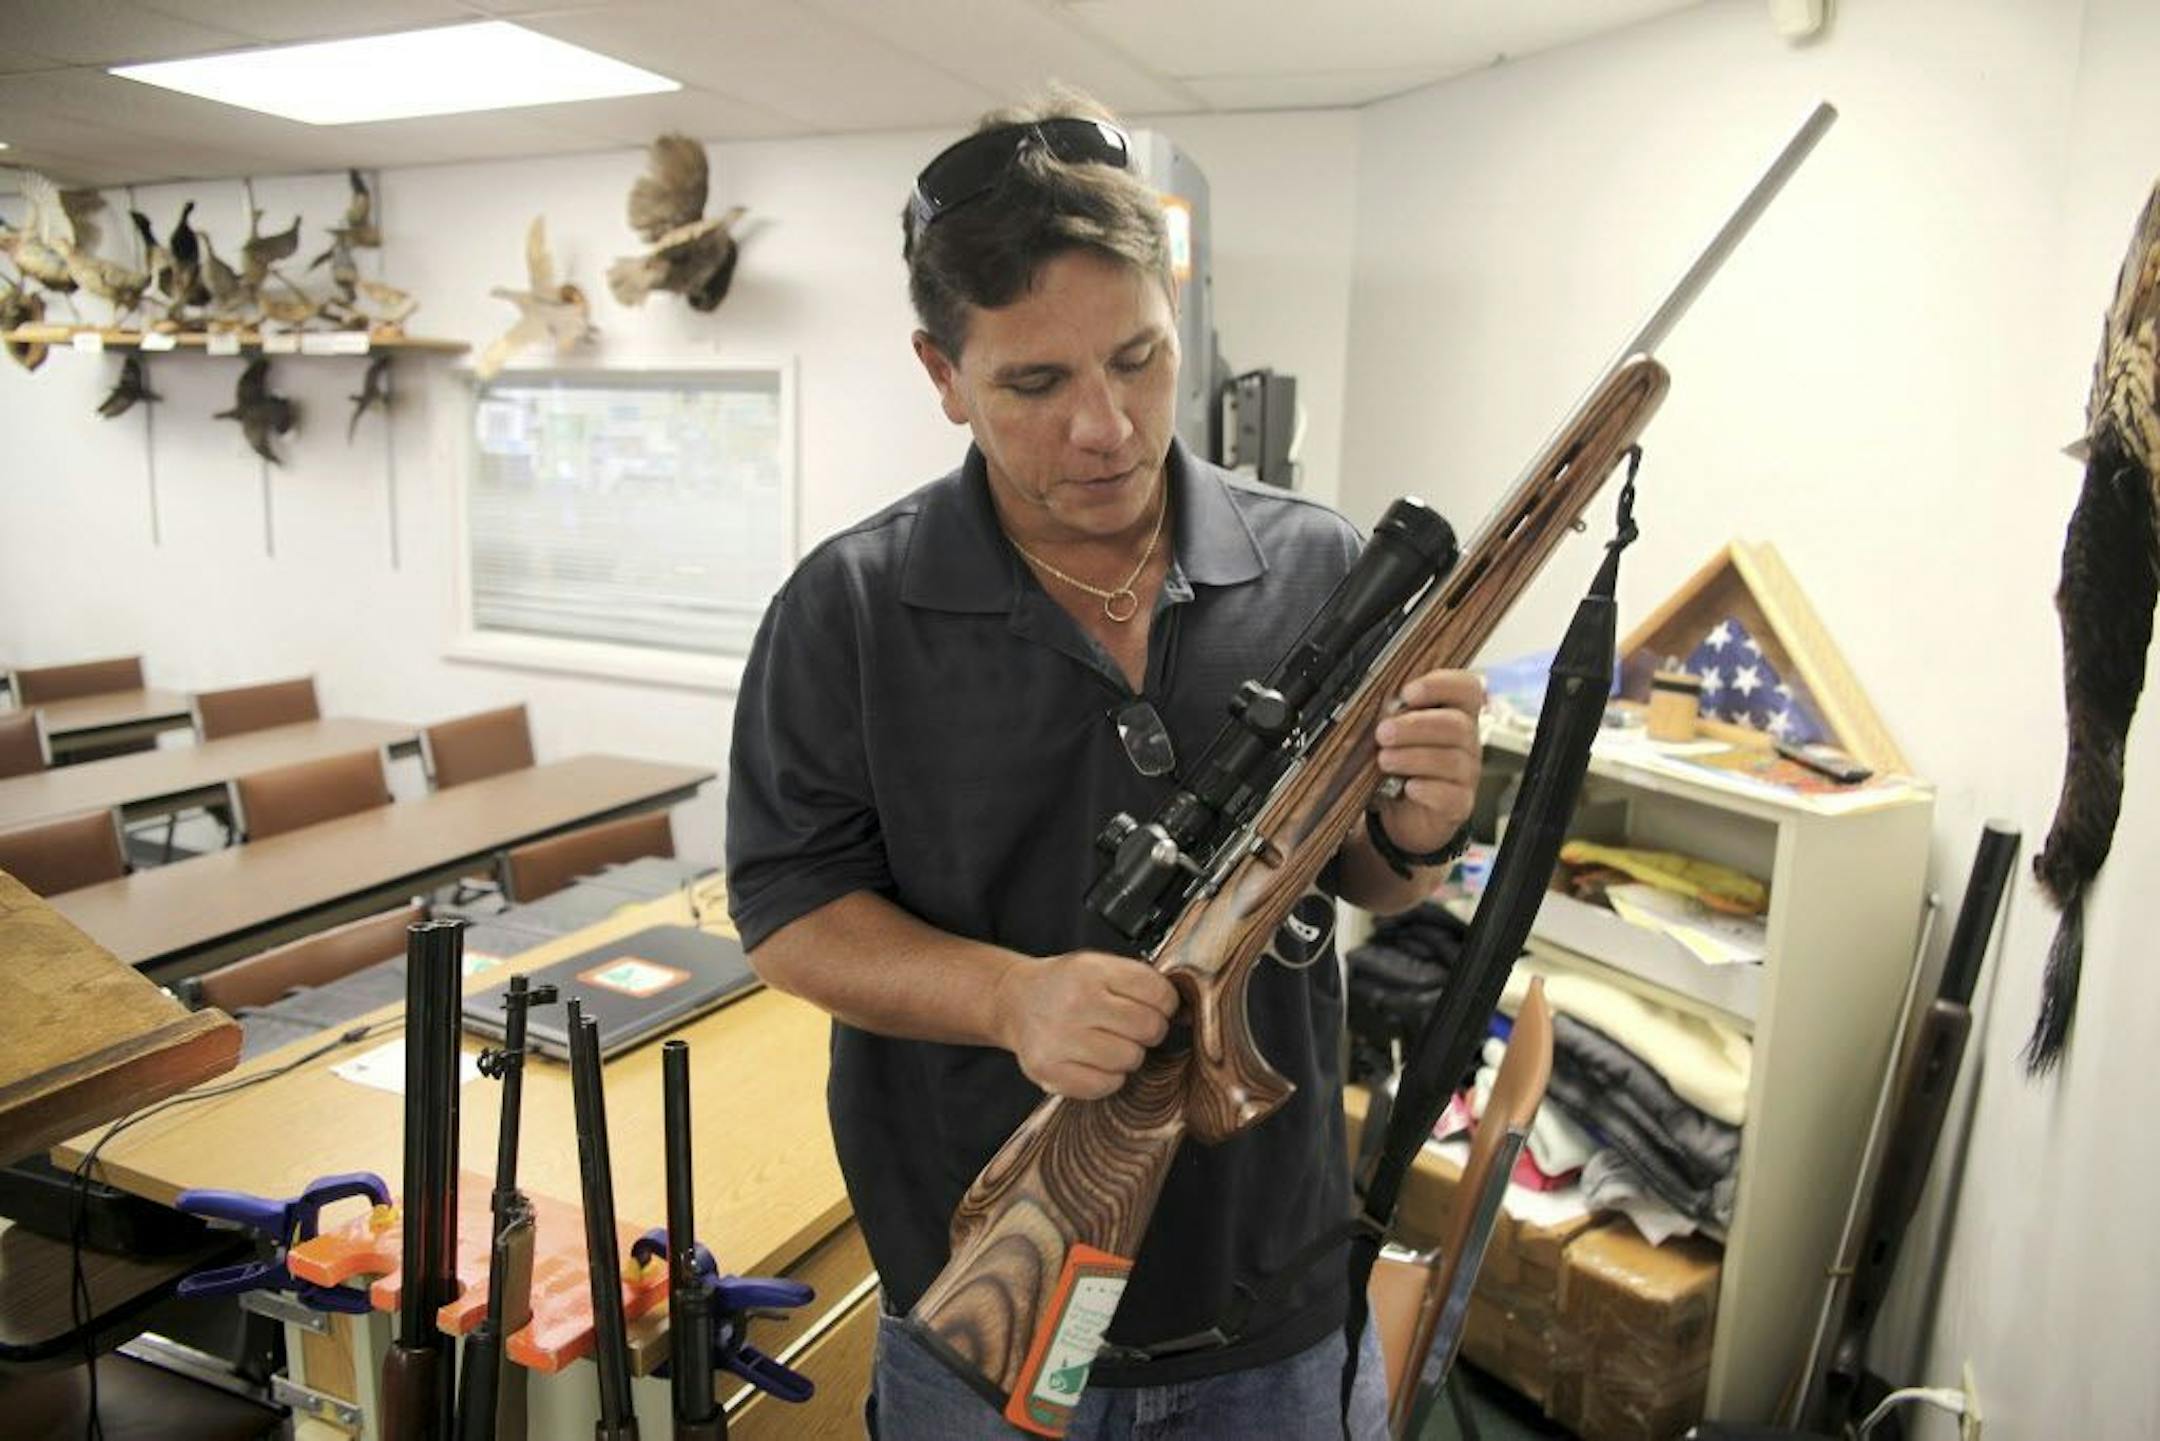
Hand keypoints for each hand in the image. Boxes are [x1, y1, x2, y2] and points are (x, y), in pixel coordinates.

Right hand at [992, 951, 1178, 1099]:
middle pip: (1149, 1028)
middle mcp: (1075, 1004)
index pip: (1158, 993)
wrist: (1015, 1001)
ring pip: (1131, 1060)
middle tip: (1131, 1027)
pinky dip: (1109, 1077)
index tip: (1156, 1006)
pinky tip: (1095, 1061)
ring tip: (1109, 1042)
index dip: (1166, 1004)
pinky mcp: (1051, 1071)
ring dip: (1129, 1055)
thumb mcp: (1100, 967)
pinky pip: (1107, 1085)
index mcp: (1091, 971)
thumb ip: (1141, 984)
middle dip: (1149, 1030)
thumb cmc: (1066, 986)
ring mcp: (1060, 1040)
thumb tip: (1189, 1014)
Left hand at [1372, 668, 1482, 853]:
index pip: (1466, 688)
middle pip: (1457, 725)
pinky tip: (1409, 787)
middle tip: (1383, 733)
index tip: (1407, 692)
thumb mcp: (1397, 736)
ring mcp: (1467, 774)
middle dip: (1415, 726)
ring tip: (1384, 760)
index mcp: (1456, 714)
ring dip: (1413, 757)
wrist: (1406, 813)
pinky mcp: (1460, 803)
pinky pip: (1451, 795)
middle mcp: (1468, 742)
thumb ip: (1393, 717)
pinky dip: (1428, 790)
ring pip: (1452, 760)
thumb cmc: (1403, 763)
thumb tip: (1376, 708)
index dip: (1440, 685)